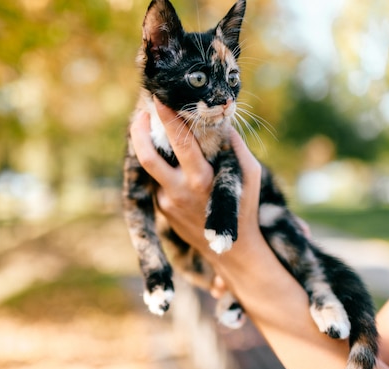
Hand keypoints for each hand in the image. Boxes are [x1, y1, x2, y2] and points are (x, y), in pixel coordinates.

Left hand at [130, 97, 263, 273]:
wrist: (232, 251)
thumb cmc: (245, 206)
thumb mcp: (249, 174)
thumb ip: (235, 147)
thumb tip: (220, 120)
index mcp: (201, 179)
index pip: (180, 143)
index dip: (168, 119)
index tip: (161, 98)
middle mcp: (179, 190)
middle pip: (147, 157)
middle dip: (139, 131)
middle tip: (140, 112)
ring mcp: (166, 201)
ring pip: (151, 168)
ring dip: (148, 147)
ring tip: (151, 130)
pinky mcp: (161, 209)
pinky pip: (158, 181)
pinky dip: (163, 167)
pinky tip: (171, 161)